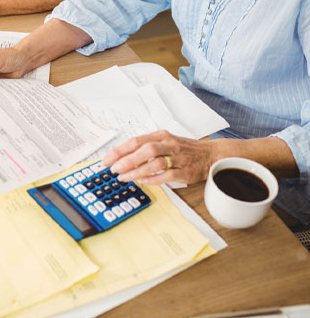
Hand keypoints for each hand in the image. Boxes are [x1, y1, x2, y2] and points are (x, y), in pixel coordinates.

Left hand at [103, 130, 217, 184]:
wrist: (210, 154)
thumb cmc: (184, 149)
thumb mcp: (164, 142)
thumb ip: (145, 147)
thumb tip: (121, 157)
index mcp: (161, 136)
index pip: (136, 140)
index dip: (119, 150)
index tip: (106, 160)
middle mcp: (168, 144)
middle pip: (145, 149)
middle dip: (126, 160)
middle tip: (114, 169)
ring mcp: (178, 157)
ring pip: (155, 162)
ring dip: (137, 171)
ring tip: (124, 177)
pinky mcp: (185, 171)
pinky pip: (167, 175)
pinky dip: (154, 178)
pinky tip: (143, 181)